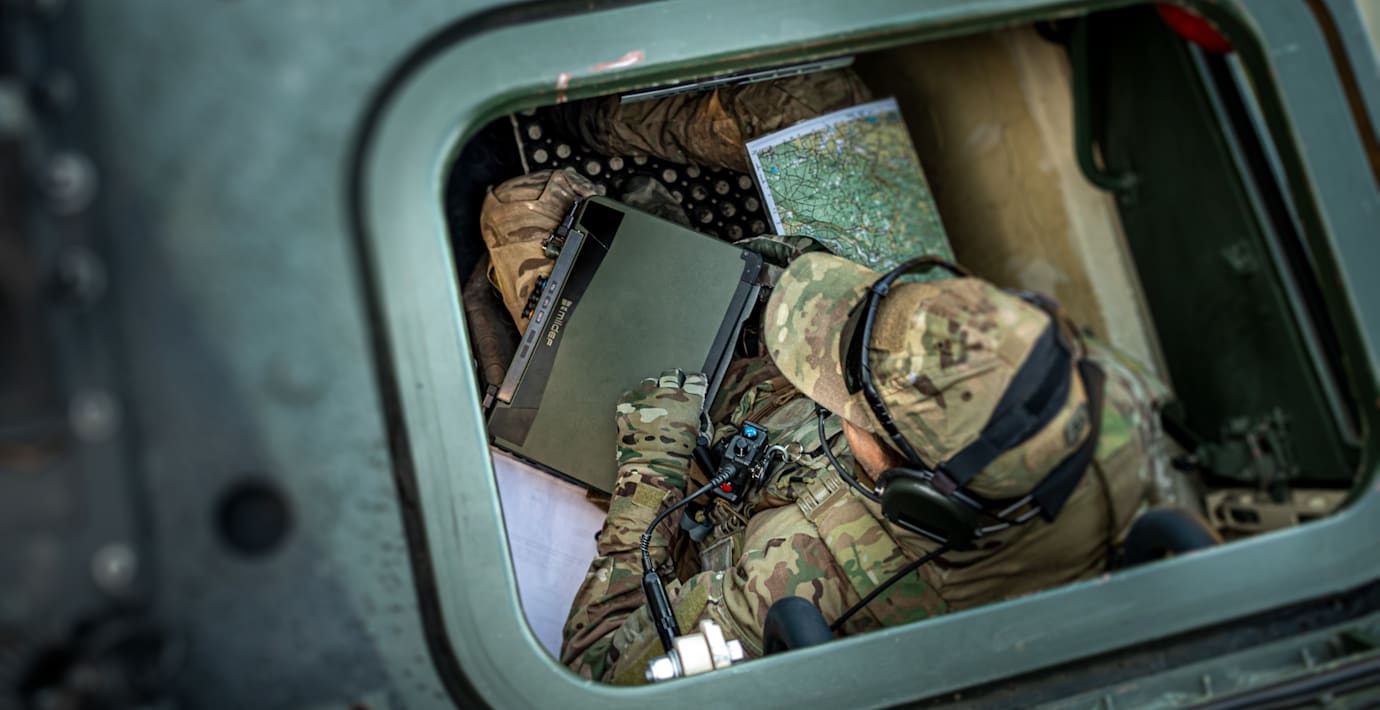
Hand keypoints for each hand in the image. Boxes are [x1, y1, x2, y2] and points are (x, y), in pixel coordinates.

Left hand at [615, 369, 706, 490]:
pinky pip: (630, 394)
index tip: (694, 383)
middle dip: (673, 381)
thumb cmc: (676, 457)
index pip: (695, 379)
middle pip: (671, 375)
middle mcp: (667, 393)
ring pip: (649, 383)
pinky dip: (634, 401)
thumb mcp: (698, 435)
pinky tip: (638, 410)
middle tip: (671, 390)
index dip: (695, 380)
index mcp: (689, 400)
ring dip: (652, 391)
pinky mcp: (627, 405)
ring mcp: (645, 398)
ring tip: (652, 404)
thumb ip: (697, 417)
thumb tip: (695, 412)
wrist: (651, 467)